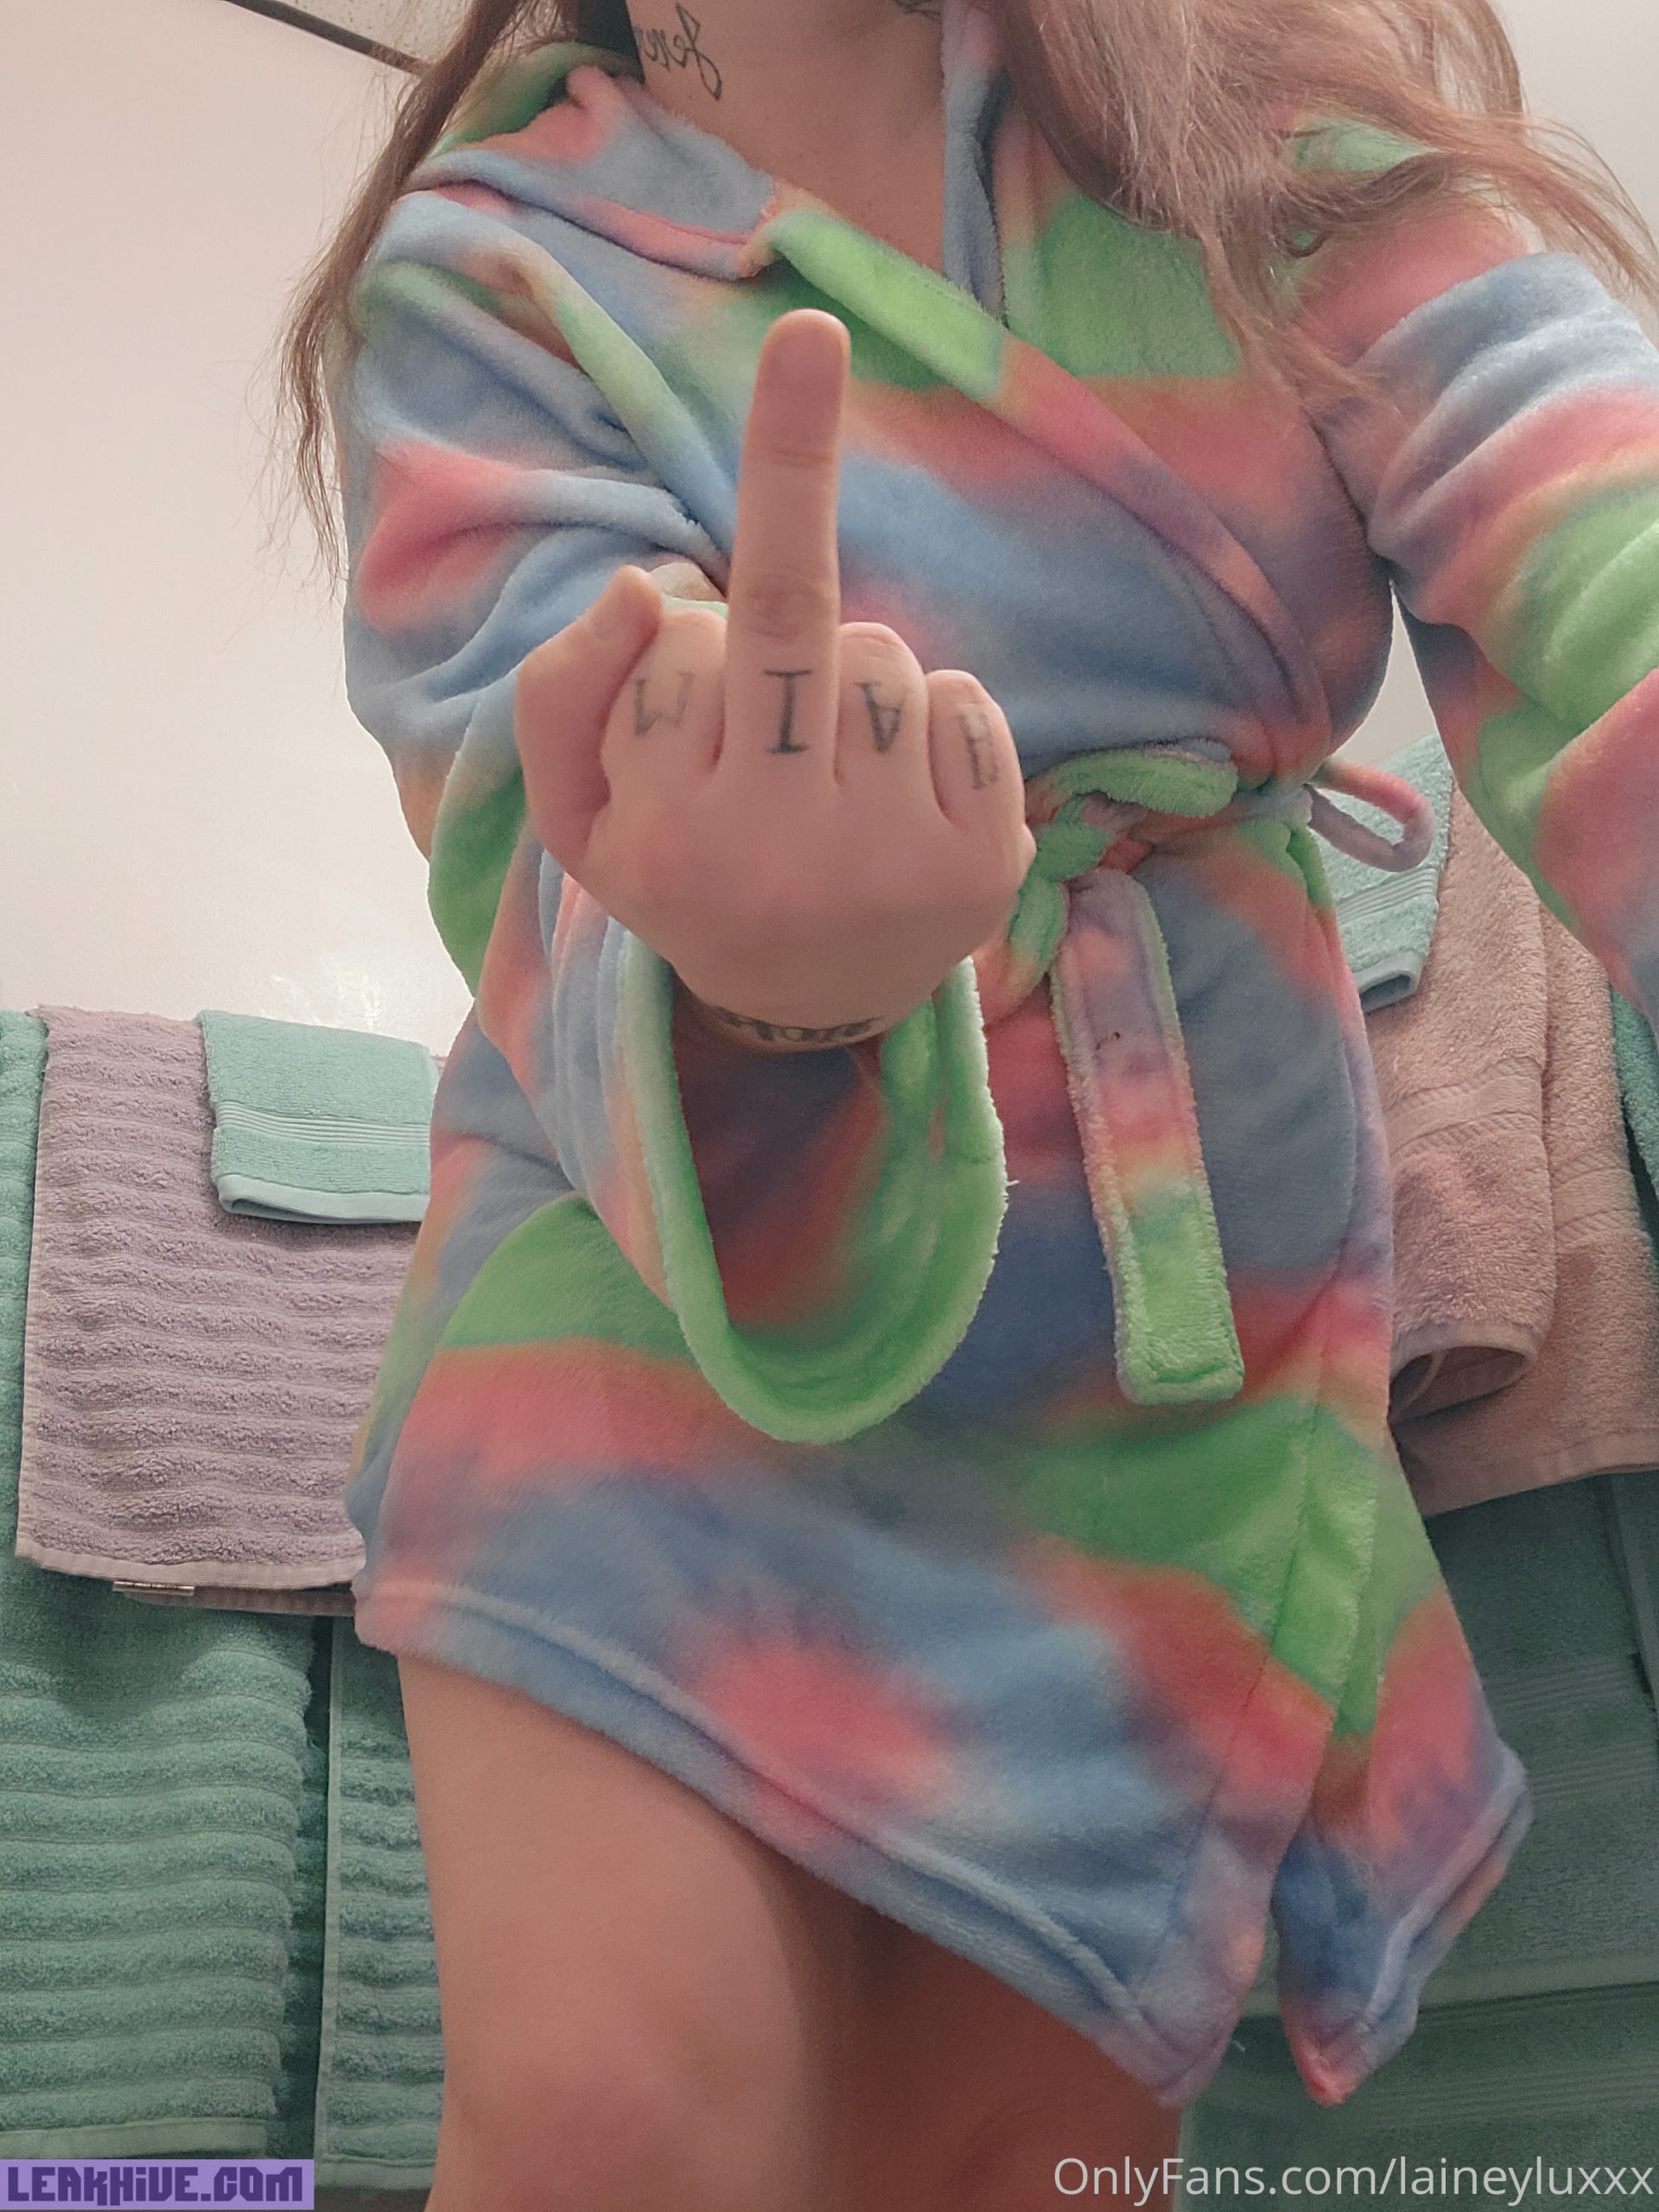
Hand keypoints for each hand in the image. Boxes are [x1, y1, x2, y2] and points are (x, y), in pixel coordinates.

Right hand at [514, 308, 1036, 1041]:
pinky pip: (967, 702)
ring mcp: (898, 867)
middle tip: (764, 736)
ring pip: (888, 661)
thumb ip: (565, 696)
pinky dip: (932, 721)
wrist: (806, 1008)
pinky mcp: (987, 866)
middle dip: (776, 636)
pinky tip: (898, 797)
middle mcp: (788, 857)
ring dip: (855, 686)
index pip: (704, 635)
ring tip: (831, 780)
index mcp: (675, 840)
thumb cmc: (682, 878)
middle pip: (806, 625)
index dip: (730, 554)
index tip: (810, 338)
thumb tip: (651, 586)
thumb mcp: (578, 815)